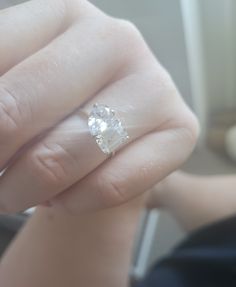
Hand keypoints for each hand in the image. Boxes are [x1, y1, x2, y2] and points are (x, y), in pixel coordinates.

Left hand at [0, 0, 198, 213]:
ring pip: (63, 157)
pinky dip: (72, 203)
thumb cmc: (60, 110)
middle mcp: (115, 40)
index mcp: (63, 13)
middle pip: (16, 113)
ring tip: (19, 192)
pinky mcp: (181, 129)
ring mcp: (155, 84)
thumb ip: (1, 97)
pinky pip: (110, 186)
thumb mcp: (18, 89)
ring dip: (24, 191)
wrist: (114, 136)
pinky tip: (65, 196)